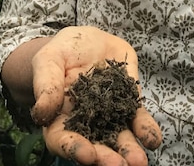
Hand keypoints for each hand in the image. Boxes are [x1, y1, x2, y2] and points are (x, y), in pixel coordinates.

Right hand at [30, 26, 161, 165]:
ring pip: (119, 138)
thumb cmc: (61, 52)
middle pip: (95, 146)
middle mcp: (86, 123)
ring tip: (139, 161)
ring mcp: (109, 115)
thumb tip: (41, 113)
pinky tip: (153, 139)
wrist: (87, 40)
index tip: (87, 154)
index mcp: (59, 118)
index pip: (63, 140)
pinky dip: (146, 130)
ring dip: (129, 151)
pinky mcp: (129, 103)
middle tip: (118, 165)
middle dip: (106, 157)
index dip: (74, 149)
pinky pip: (138, 119)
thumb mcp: (48, 60)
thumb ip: (46, 85)